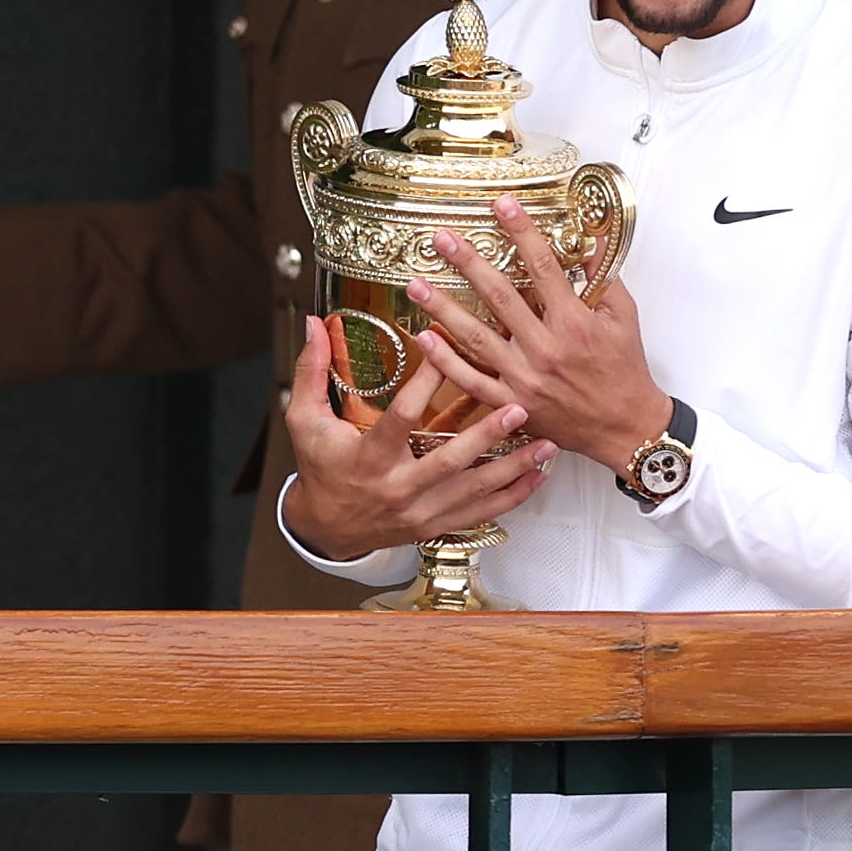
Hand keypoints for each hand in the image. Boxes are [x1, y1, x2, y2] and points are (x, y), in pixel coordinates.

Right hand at [283, 313, 558, 562]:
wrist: (327, 527)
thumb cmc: (320, 466)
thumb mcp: (305, 420)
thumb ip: (310, 371)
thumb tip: (311, 323)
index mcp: (368, 459)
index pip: (401, 419)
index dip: (424, 384)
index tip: (445, 350)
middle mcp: (398, 488)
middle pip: (448, 461)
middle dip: (486, 435)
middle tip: (518, 407)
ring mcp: (421, 512)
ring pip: (474, 491)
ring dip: (513, 468)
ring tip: (546, 444)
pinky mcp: (436, 526)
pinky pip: (481, 513)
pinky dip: (512, 497)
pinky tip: (537, 477)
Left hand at [405, 195, 669, 474]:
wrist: (625, 428)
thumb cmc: (625, 372)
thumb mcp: (624, 318)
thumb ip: (603, 278)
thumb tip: (589, 241)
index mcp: (574, 323)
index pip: (543, 266)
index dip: (521, 231)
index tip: (502, 205)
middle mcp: (546, 349)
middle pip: (500, 296)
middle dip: (468, 263)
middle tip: (442, 239)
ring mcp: (525, 378)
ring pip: (475, 337)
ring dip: (442, 309)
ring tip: (415, 285)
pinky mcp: (512, 404)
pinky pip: (471, 380)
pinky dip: (445, 361)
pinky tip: (424, 338)